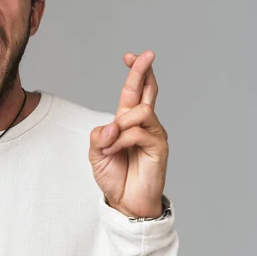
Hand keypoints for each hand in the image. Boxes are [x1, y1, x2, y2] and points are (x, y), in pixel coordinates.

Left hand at [89, 50, 168, 217]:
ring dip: (119, 126)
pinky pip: (137, 133)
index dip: (134, 72)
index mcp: (127, 120)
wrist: (125, 201)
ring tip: (109, 146)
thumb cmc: (114, 175)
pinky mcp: (159, 147)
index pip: (134, 90)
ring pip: (140, 112)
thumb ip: (100, 135)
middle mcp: (144, 123)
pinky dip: (120, 141)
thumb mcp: (97, 152)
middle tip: (147, 54)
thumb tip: (113, 125)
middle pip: (148, 90)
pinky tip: (115, 152)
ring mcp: (154, 134)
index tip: (129, 56)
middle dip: (144, 70)